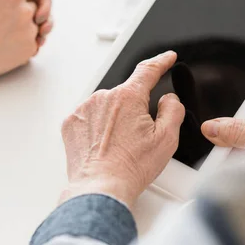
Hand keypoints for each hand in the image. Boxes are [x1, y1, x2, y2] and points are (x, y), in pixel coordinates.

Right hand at [0, 0, 52, 80]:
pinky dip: (23, 42)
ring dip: (23, 26)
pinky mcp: (30, 49)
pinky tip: (6, 43)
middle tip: (4, 18)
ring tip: (2, 33)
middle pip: (35, 5)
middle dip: (23, 9)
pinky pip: (33, 42)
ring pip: (35, 25)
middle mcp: (26, 11)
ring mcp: (30, 32)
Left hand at [60, 51, 184, 206]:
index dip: (160, 62)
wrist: (100, 186)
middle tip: (138, 138)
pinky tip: (104, 146)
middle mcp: (103, 98)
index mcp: (128, 97)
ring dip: (115, 120)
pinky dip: (97, 128)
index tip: (166, 58)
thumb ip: (173, 110)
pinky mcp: (71, 123)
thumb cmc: (131, 167)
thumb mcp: (167, 138)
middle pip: (126, 96)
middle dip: (135, 110)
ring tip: (119, 147)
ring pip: (107, 107)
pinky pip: (89, 118)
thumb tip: (169, 99)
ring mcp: (84, 109)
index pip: (148, 70)